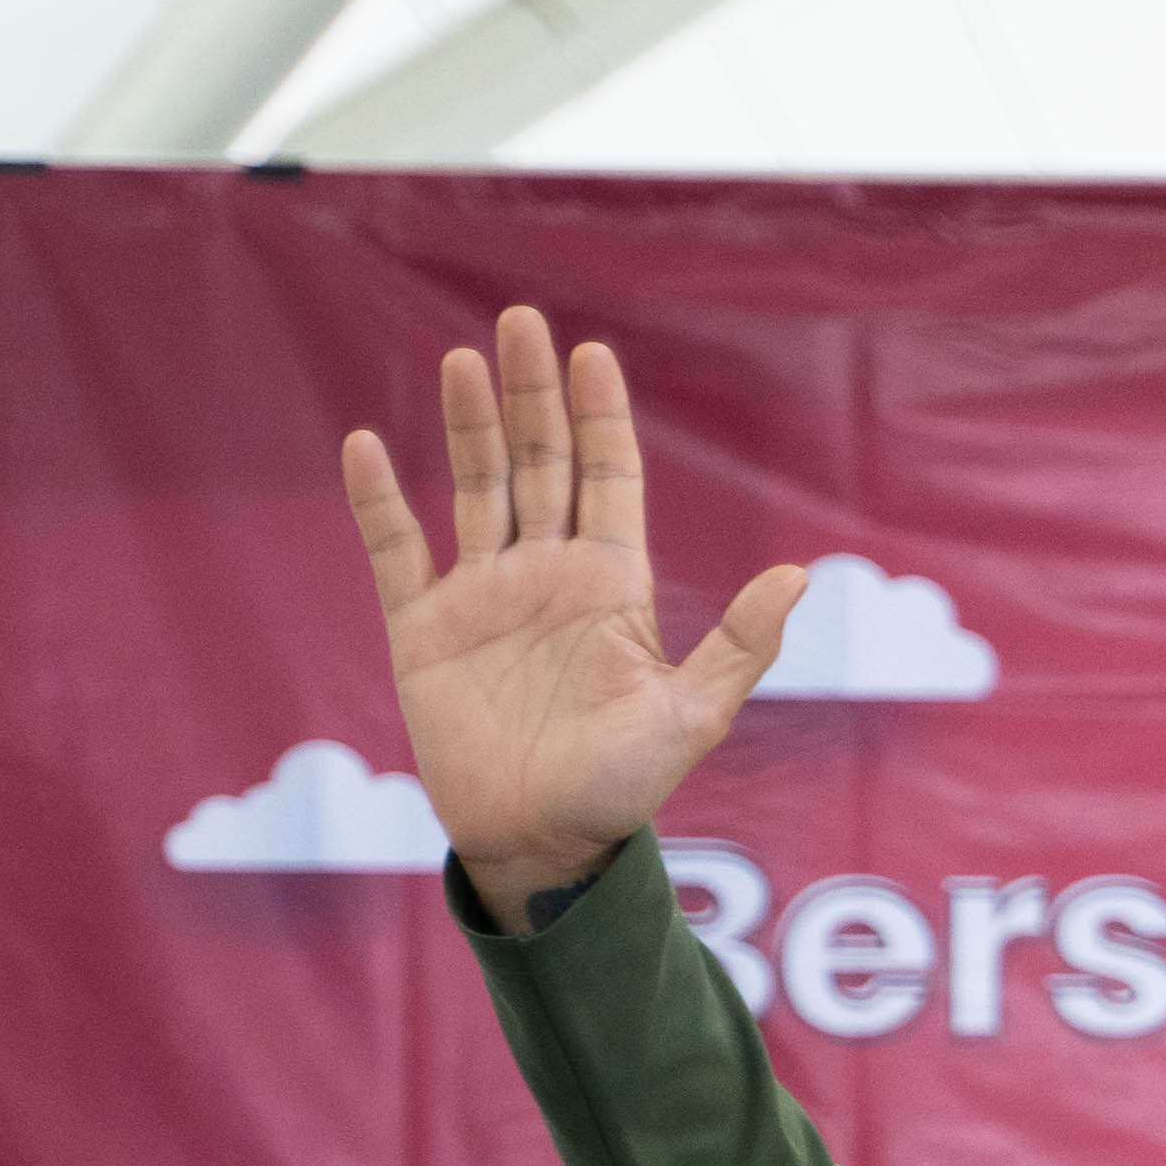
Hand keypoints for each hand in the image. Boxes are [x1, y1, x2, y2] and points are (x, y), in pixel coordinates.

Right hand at [337, 305, 803, 922]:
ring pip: (474, 488)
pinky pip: (396, 552)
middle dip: (531, 396)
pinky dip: (379, 501)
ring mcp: (483, 598)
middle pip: (539, 463)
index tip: (593, 352)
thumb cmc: (623, 786)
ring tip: (463, 357)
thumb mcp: (692, 716)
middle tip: (522, 321)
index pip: (608, 479)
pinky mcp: (423, 631)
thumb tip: (799, 575)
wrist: (544, 844)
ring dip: (467, 426)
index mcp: (612, 585)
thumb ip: (740, 646)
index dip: (601, 417)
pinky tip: (366, 445)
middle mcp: (547, 575)